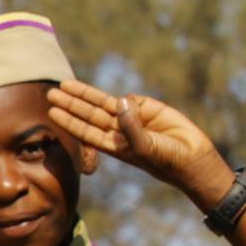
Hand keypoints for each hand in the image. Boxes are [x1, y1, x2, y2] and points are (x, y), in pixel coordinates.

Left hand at [47, 80, 234, 206]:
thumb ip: (131, 127)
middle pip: (89, 114)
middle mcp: (118, 131)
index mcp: (113, 145)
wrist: (193, 156)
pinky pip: (131, 99)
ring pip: (104, 103)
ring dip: (85, 95)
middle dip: (71, 104)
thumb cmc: (166, 160)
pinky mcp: (148, 108)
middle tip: (51, 93)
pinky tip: (126, 104)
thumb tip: (120, 100)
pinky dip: (126, 100)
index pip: (85, 130)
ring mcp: (132, 118)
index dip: (69, 121)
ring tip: (65, 86)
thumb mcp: (144, 148)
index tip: (52, 112)